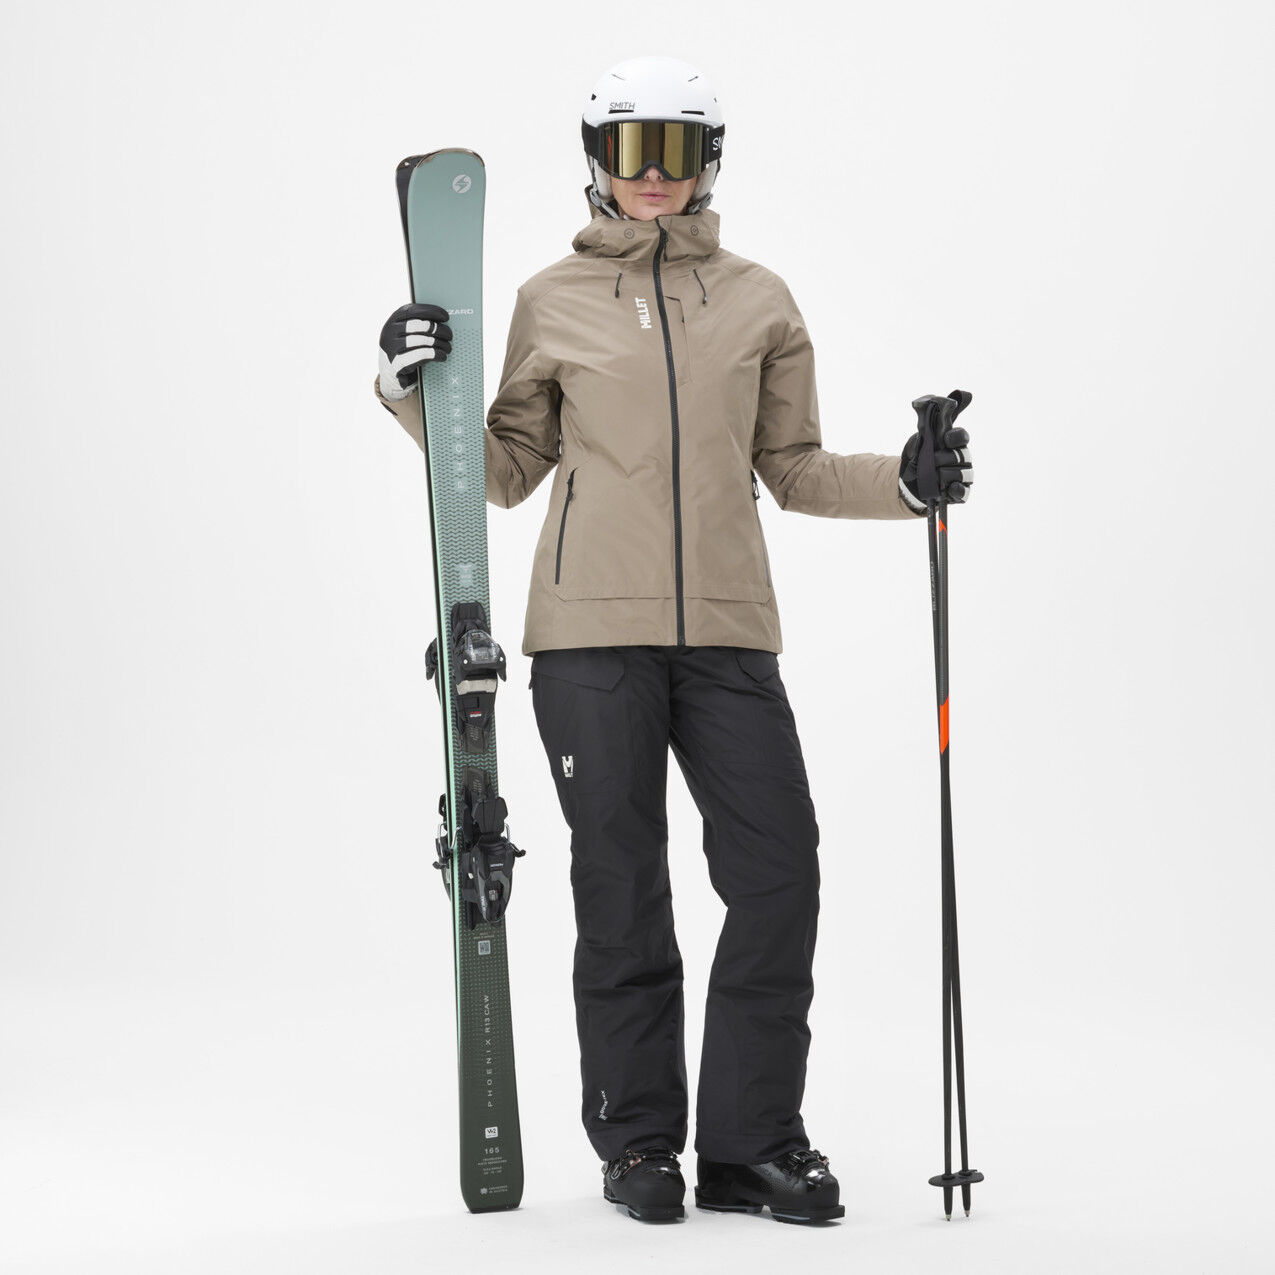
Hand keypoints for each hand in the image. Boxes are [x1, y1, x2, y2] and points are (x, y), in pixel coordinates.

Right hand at [378, 302, 452, 400]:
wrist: (391, 370)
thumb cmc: (405, 347)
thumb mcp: (407, 331)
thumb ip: (419, 323)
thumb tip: (441, 319)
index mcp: (394, 320)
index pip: (413, 310)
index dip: (431, 311)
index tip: (446, 316)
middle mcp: (390, 331)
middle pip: (419, 325)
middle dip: (438, 329)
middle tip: (449, 335)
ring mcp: (391, 347)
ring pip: (422, 340)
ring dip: (439, 343)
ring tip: (448, 347)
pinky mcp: (397, 362)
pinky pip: (421, 355)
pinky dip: (435, 354)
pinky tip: (442, 356)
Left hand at [899, 390, 973, 508]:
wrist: (907, 481)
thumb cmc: (918, 457)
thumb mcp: (920, 437)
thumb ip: (929, 420)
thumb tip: (931, 399)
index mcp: (954, 443)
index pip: (961, 437)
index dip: (955, 437)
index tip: (944, 439)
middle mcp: (962, 458)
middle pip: (961, 456)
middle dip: (943, 458)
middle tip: (931, 461)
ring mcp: (962, 476)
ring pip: (962, 473)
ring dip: (945, 474)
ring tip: (934, 475)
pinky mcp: (959, 493)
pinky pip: (964, 492)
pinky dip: (957, 490)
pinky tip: (949, 488)